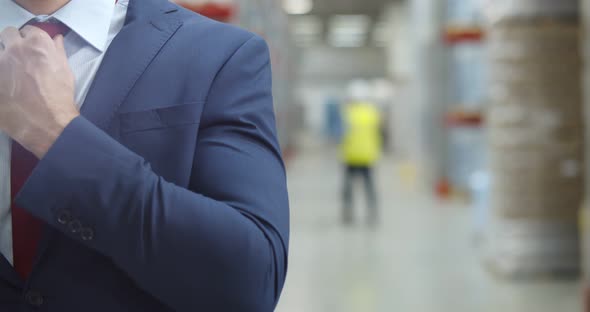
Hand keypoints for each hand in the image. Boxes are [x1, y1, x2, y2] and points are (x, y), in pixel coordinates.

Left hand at [0, 26, 78, 157]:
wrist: (47, 123)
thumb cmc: (60, 97)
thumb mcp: (65, 72)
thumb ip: (58, 51)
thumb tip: (56, 39)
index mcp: (37, 43)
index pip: (28, 30)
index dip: (31, 40)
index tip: (33, 50)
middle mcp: (15, 48)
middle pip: (8, 34)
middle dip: (13, 43)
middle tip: (20, 59)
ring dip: (3, 58)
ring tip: (11, 74)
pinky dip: (1, 76)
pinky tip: (7, 87)